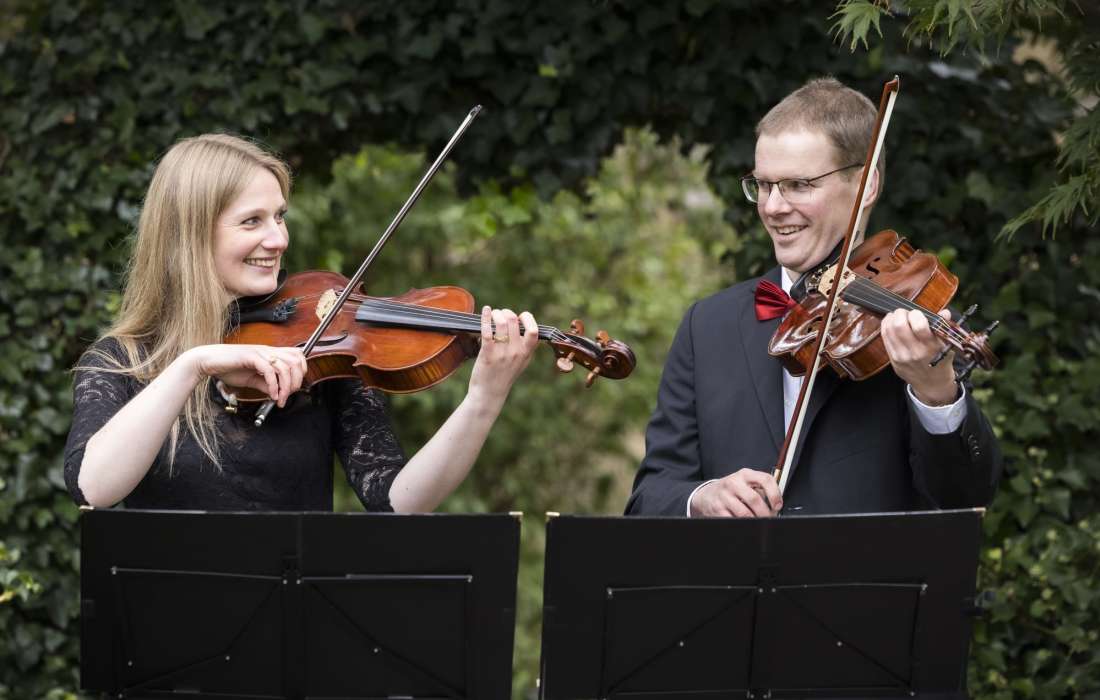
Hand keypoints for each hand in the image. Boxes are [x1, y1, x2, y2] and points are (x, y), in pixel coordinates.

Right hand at [182, 344, 307, 407]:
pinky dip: (273, 385)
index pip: (297, 356)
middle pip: (296, 361)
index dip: (301, 372)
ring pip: (285, 366)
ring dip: (286, 386)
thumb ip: (266, 384)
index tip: (293, 388)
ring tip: (280, 398)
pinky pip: (269, 370)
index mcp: (270, 354)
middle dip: (296, 381)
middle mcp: (267, 351)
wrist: (207, 361)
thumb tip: (278, 393)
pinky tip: (271, 394)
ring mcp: (259, 352)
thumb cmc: (227, 367)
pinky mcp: (250, 356)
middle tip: (288, 395)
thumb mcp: (251, 379)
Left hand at [467, 306, 539, 408]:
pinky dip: (485, 317)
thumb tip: (527, 327)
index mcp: (526, 353)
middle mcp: (516, 352)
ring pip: (502, 323)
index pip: (534, 331)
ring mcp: (502, 353)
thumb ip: (526, 347)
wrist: (489, 394)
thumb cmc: (504, 376)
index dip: (527, 318)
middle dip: (507, 312)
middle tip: (501, 313)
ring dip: (496, 313)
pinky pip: (487, 331)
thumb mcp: (521, 363)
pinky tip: (485, 310)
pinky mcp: (488, 355)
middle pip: (514, 321)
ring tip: (493, 314)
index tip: (520, 317)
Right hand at [690, 469, 781, 517]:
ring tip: (757, 522)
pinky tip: (745, 523)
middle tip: (768, 518)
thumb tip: (775, 506)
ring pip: (745, 513)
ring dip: (755, 521)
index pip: (765, 479)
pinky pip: (734, 520)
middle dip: (765, 513)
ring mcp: (724, 496)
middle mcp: (733, 483)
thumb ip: (760, 489)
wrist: (706, 495)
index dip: (775, 494)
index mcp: (744, 475)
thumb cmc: (731, 490)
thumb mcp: (744, 483)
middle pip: (755, 500)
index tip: (777, 505)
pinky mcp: (718, 509)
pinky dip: (743, 524)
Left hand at [880, 308, 957, 405]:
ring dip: (892, 318)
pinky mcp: (892, 359)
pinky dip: (886, 326)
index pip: (919, 326)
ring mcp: (902, 356)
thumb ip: (945, 327)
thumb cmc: (940, 360)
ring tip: (898, 316)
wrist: (932, 383)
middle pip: (899, 326)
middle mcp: (915, 352)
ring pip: (889, 330)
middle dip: (901, 313)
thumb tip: (944, 312)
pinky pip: (884, 338)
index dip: (916, 314)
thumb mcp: (947, 345)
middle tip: (905, 313)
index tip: (917, 314)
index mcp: (932, 347)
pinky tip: (890, 322)